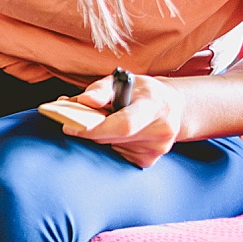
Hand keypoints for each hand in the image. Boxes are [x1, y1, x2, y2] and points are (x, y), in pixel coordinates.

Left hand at [60, 71, 186, 167]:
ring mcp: (157, 148)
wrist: (171, 106)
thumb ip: (100, 90)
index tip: (70, 126)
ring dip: (102, 136)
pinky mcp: (149, 160)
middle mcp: (161, 129)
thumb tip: (83, 101)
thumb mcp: (121, 81)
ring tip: (109, 121)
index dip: (95, 129)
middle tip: (80, 120)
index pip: (124, 124)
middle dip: (92, 130)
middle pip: (114, 137)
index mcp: (155, 106)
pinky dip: (111, 144)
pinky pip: (117, 154)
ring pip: (112, 146)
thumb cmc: (141, 92)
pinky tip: (120, 134)